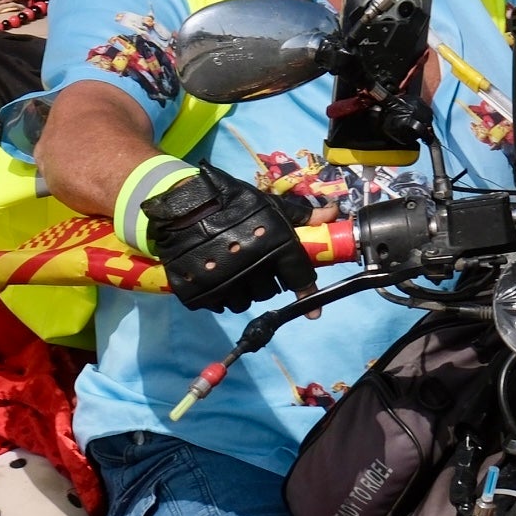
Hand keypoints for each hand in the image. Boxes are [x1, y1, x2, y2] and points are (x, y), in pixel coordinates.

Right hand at [146, 165, 316, 313]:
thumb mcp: (268, 204)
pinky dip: (220, 295)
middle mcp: (253, 269)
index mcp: (274, 246)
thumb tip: (333, 215)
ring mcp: (225, 283)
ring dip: (243, 290)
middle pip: (269, 292)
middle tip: (255, 265)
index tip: (312, 312)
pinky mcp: (201, 292)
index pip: (299, 278)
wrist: (183, 205)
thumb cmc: (231, 203)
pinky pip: (219, 305)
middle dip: (266, 281)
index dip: (306, 291)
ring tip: (234, 270)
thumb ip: (301, 215)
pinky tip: (216, 276)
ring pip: (244, 302)